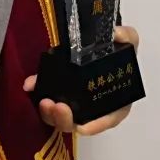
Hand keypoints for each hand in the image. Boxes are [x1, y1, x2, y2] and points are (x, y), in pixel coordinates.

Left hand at [23, 25, 139, 135]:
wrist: (99, 39)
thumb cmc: (116, 48)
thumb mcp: (128, 40)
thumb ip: (127, 35)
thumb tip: (117, 33)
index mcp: (115, 101)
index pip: (107, 119)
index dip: (95, 126)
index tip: (81, 126)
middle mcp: (94, 107)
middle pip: (78, 122)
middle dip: (66, 120)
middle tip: (56, 107)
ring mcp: (74, 102)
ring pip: (60, 117)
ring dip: (49, 114)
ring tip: (44, 102)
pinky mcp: (58, 91)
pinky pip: (47, 98)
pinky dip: (38, 92)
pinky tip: (31, 85)